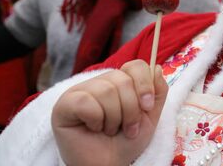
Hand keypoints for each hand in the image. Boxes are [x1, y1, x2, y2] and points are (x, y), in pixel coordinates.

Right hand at [52, 60, 167, 165]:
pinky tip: (93, 128)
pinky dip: (96, 119)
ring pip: (106, 91)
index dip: (144, 85)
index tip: (147, 107)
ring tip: (110, 131)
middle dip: (131, 109)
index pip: (135, 66)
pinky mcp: (64, 105)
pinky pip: (86, 102)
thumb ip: (157, 92)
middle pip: (122, 80)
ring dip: (114, 118)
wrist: (109, 165)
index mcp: (119, 81)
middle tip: (128, 128)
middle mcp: (99, 82)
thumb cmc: (126, 141)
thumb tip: (157, 68)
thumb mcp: (150, 116)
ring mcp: (80, 91)